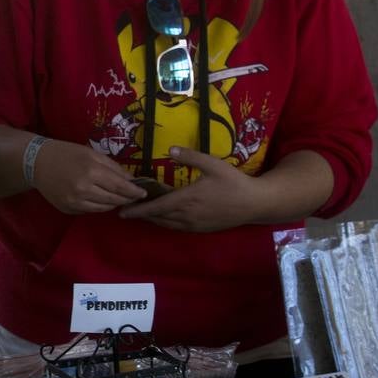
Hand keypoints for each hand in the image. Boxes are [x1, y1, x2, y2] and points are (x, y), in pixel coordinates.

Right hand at [31, 139, 145, 213]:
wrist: (37, 162)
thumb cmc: (67, 153)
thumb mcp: (91, 154)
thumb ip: (112, 167)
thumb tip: (130, 180)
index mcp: (91, 172)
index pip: (119, 187)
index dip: (133, 191)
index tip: (143, 193)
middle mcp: (83, 190)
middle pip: (113, 200)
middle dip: (126, 199)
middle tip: (134, 197)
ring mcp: (74, 202)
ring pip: (103, 209)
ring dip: (114, 204)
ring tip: (119, 199)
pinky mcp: (68, 209)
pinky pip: (90, 211)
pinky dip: (99, 206)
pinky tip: (101, 199)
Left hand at [117, 146, 261, 231]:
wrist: (254, 203)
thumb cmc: (233, 182)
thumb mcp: (213, 164)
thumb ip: (190, 156)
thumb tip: (169, 149)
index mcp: (187, 199)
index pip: (156, 207)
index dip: (138, 209)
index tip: (122, 211)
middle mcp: (187, 215)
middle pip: (157, 218)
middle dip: (141, 215)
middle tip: (125, 210)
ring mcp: (194, 225)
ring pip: (166, 224)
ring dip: (152, 219)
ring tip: (140, 213)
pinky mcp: (201, 229)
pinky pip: (177, 228)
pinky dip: (165, 223)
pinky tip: (162, 217)